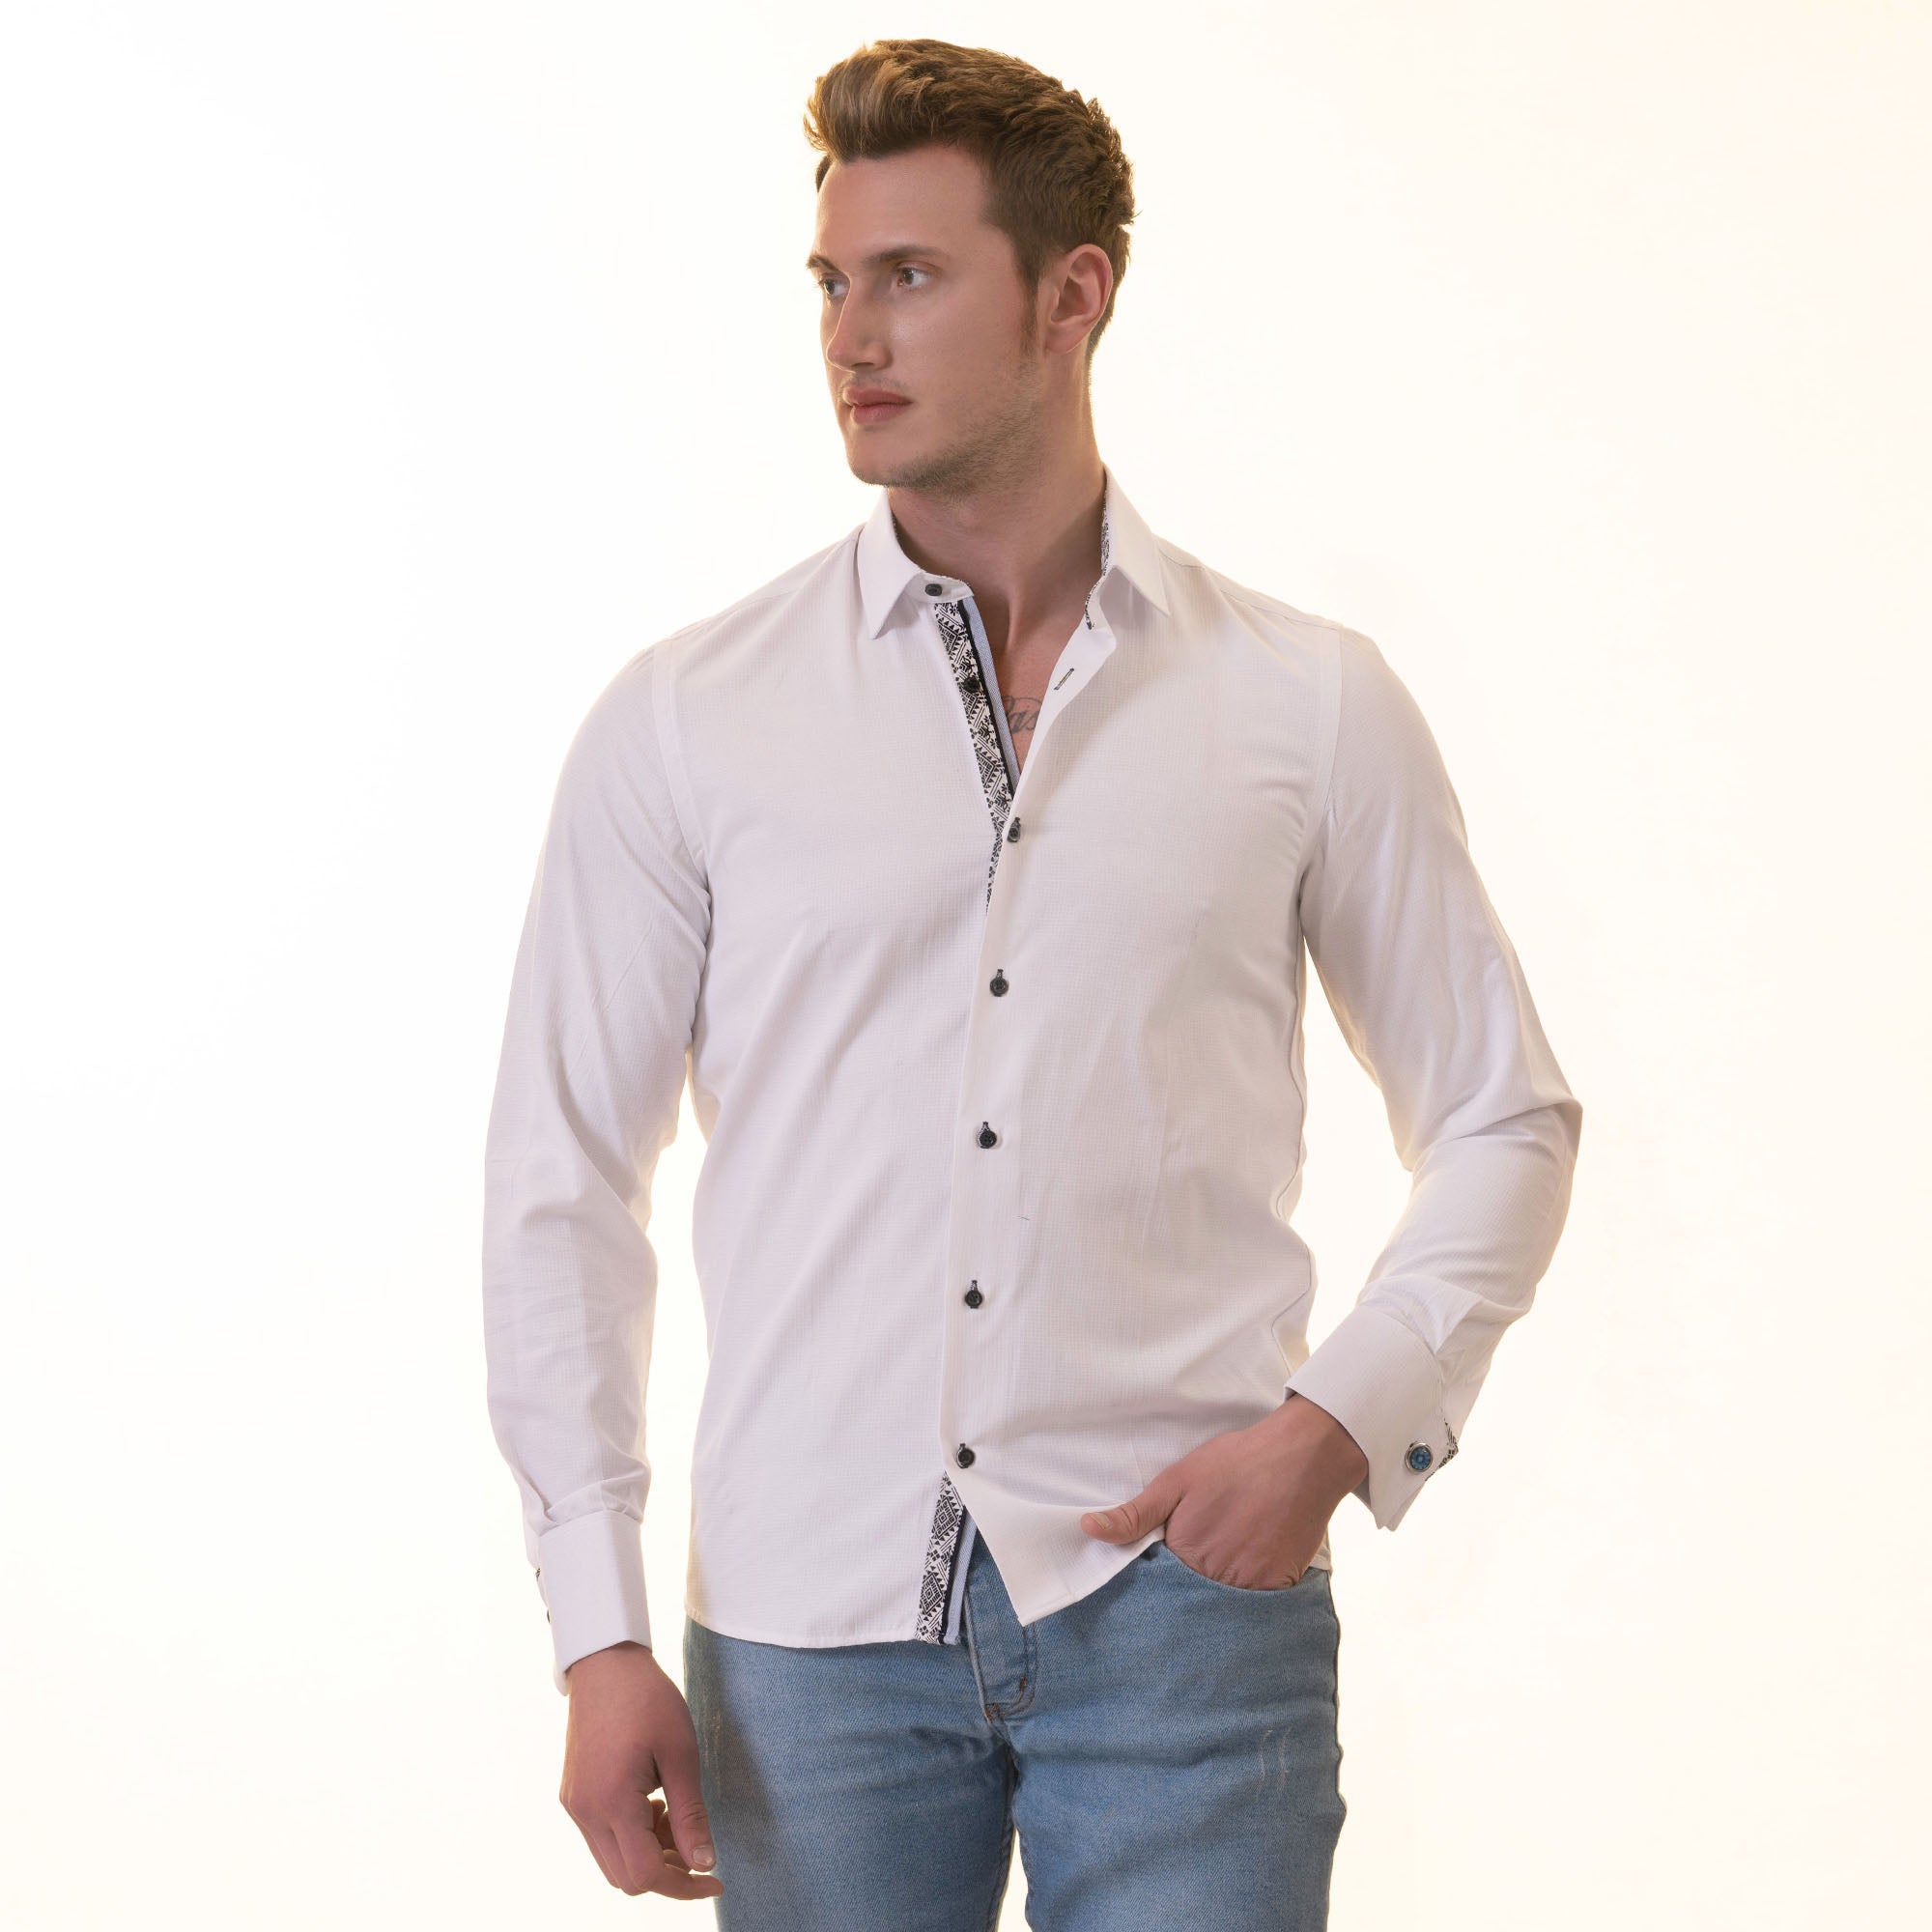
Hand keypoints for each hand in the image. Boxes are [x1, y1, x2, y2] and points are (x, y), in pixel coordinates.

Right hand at [559, 1642, 724, 1903]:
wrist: (604, 1662)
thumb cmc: (647, 1699)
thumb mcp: (680, 1753)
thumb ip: (690, 1814)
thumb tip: (704, 1864)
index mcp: (611, 1801)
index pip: (645, 1874)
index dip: (683, 1885)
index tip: (714, 1878)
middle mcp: (585, 1812)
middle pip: (626, 1878)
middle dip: (666, 1872)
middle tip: (695, 1843)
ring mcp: (575, 1805)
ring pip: (612, 1862)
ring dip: (648, 1854)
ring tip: (673, 1814)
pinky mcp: (573, 1796)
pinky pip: (601, 1838)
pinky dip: (630, 1836)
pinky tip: (652, 1803)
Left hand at [1079, 1394, 1369, 1589]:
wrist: (1301, 1457)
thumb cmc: (1236, 1463)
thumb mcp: (1177, 1480)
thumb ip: (1134, 1514)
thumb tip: (1087, 1529)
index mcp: (1184, 1552)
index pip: (1159, 1582)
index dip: (1160, 1573)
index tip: (1167, 1562)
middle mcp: (1214, 1577)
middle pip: (1191, 1596)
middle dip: (1188, 1586)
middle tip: (1205, 1554)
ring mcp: (1249, 1586)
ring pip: (1223, 1605)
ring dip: (1218, 1591)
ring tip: (1227, 1559)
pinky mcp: (1279, 1587)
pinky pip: (1258, 1606)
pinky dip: (1252, 1594)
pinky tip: (1252, 1565)